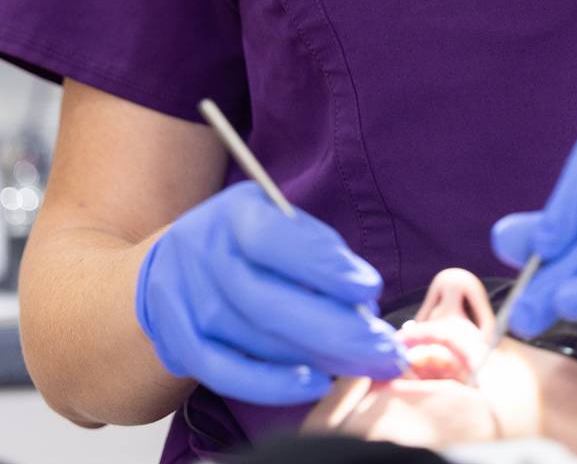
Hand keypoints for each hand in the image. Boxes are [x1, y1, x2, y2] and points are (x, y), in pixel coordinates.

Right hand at [135, 182, 407, 402]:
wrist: (171, 266)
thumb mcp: (277, 219)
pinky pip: (227, 373)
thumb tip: (362, 296)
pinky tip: (313, 383)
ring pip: (254, 339)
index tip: (369, 288)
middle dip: (334, 328)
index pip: (277, 239)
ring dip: (315, 356)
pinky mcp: (179, 343)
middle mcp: (204, 254)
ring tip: (363, 362)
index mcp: (236, 213)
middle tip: (384, 347)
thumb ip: (317, 249)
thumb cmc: (244, 240)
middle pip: (267, 300)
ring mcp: (186, 301)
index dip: (324, 265)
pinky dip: (271, 384)